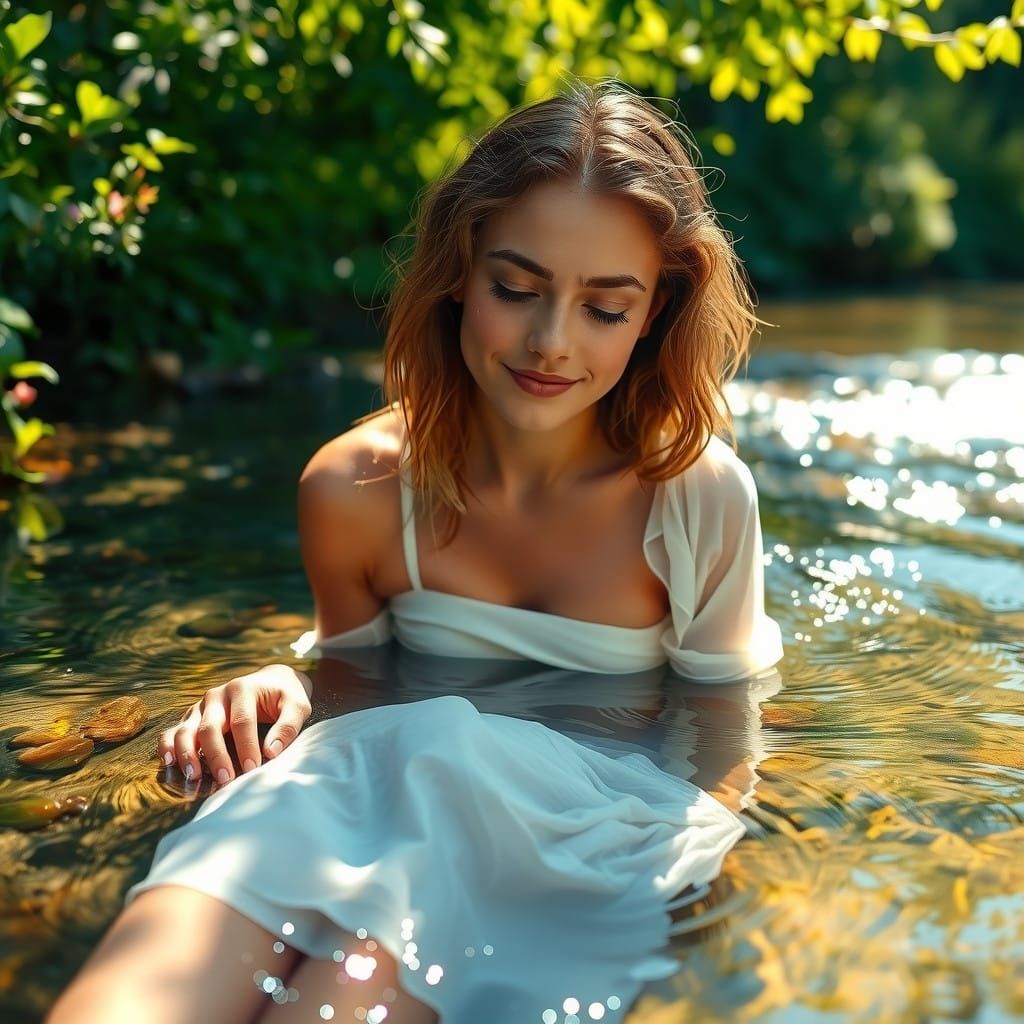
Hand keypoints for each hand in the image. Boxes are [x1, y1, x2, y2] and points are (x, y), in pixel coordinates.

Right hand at [158, 664, 312, 784]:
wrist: (271, 681)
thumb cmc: (285, 696)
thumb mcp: (297, 705)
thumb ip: (288, 726)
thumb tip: (271, 752)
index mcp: (242, 689)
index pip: (242, 721)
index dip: (246, 747)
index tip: (253, 769)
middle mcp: (217, 695)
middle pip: (210, 727)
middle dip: (217, 756)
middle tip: (226, 780)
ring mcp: (202, 706)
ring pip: (186, 730)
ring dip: (187, 754)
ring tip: (194, 776)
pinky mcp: (193, 716)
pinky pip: (173, 731)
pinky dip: (167, 746)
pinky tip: (169, 763)